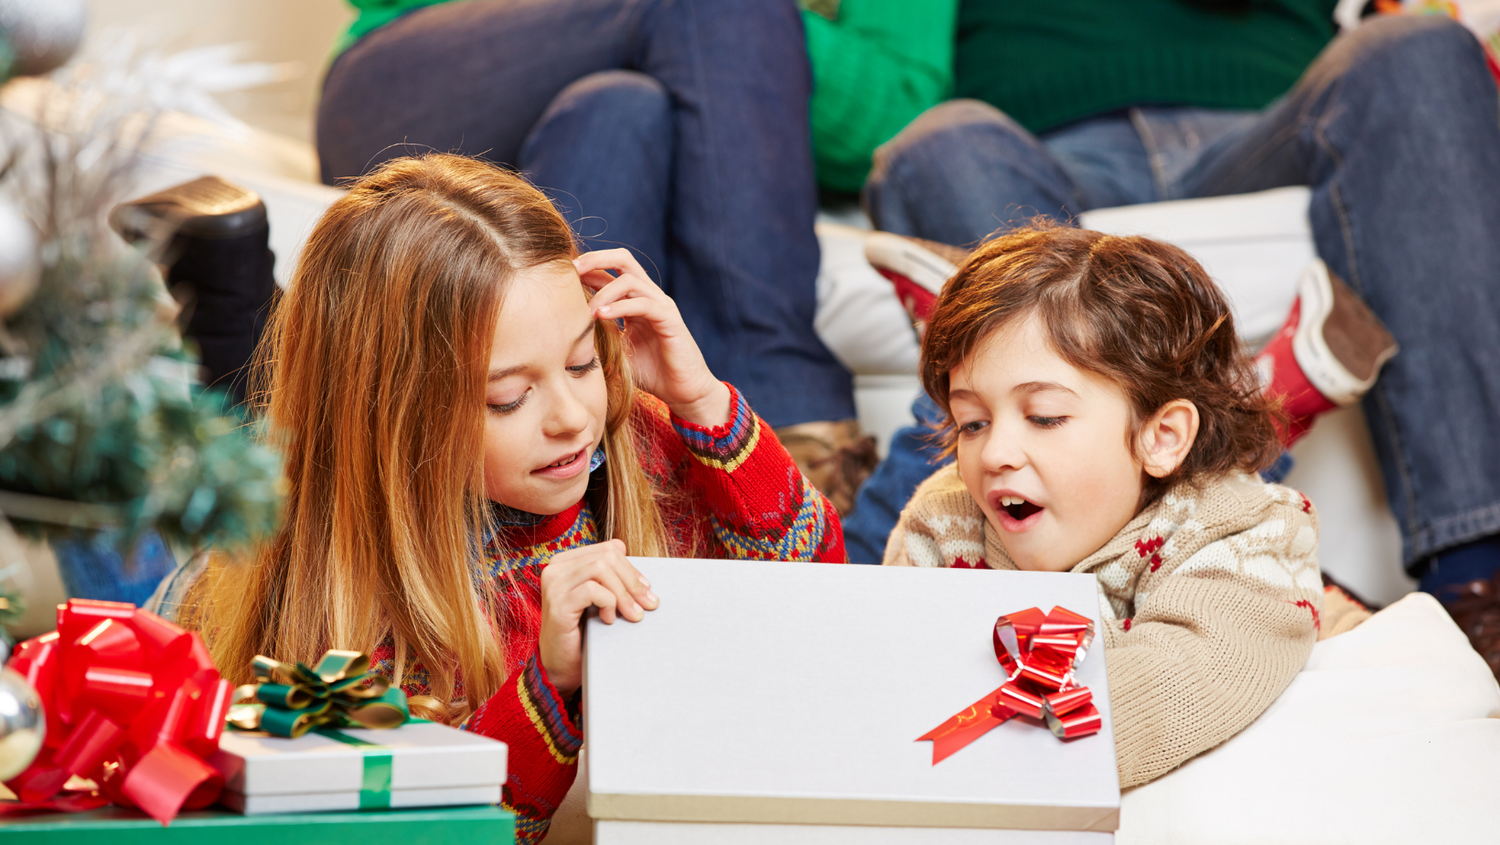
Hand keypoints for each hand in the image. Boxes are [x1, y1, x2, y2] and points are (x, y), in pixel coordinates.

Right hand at [538, 539, 658, 696]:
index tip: (645, 590)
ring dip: (623, 593)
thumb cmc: (582, 632)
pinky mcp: (557, 603)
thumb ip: (613, 582)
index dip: (631, 568)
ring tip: (631, 614)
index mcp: (567, 561)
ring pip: (601, 569)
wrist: (560, 667)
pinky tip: (609, 619)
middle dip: (632, 581)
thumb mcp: (600, 600)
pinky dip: (608, 603)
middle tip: (647, 605)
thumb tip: (645, 583)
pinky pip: (592, 590)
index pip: (609, 549)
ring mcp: (554, 584)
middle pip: (607, 557)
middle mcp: (556, 568)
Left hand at [575, 249, 731, 426]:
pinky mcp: (670, 319)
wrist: (683, 392)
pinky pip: (643, 303)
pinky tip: (602, 315)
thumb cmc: (652, 374)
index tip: (560, 276)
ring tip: (586, 311)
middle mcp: (649, 296)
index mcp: (635, 301)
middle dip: (595, 259)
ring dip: (604, 292)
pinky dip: (620, 306)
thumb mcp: (617, 350)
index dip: (586, 269)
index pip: (610, 272)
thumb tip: (566, 332)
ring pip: (630, 280)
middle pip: (623, 259)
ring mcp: (661, 305)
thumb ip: (599, 335)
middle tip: (570, 271)